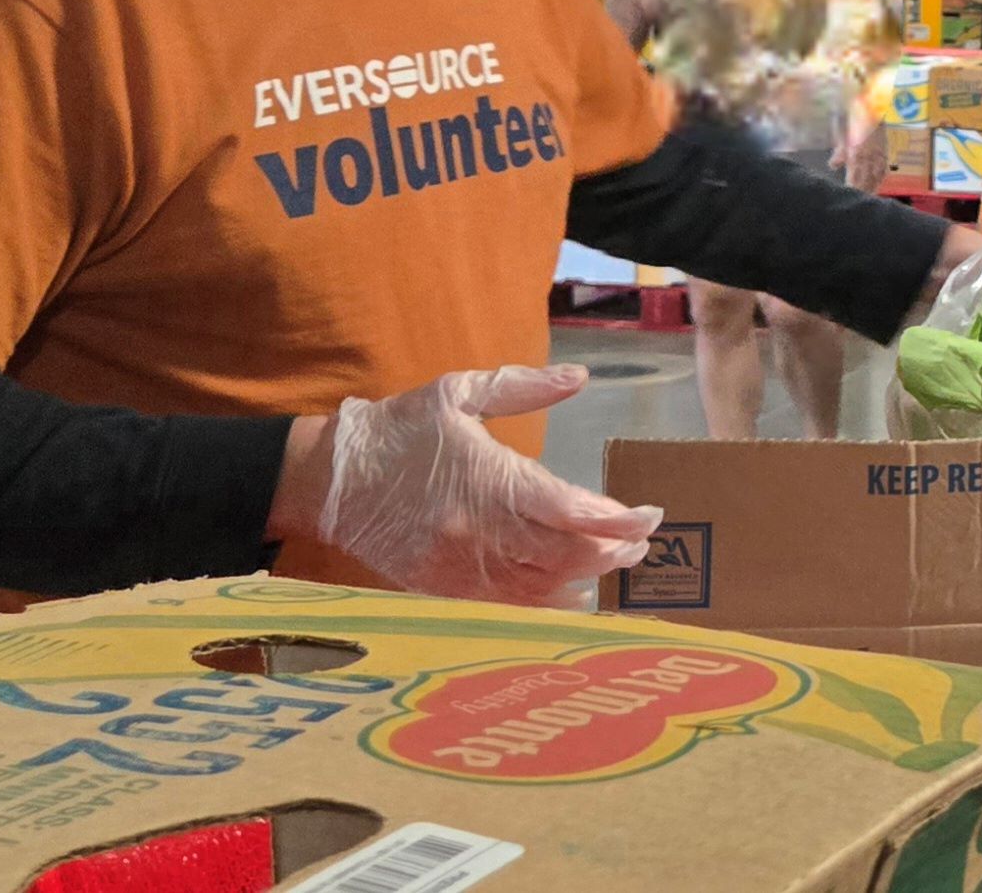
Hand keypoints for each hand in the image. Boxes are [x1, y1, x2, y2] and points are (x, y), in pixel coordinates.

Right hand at [307, 364, 660, 607]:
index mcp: (489, 479)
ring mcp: (462, 565)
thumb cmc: (399, 430)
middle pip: (567, 554)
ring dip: (587, 577)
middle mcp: (481, 530)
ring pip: (543, 586)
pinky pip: (508, 605)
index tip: (651, 516)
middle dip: (613, 550)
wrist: (330, 480)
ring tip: (614, 562)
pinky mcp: (443, 588)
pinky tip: (570, 591)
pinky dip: (547, 601)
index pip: (572, 510)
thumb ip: (523, 386)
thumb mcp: (458, 392)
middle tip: (639, 543)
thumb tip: (579, 377)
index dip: (619, 519)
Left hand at [837, 104, 890, 191]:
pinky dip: (880, 178)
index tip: (848, 197)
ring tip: (867, 198)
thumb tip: (833, 166)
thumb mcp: (842, 132)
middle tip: (857, 203)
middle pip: (866, 181)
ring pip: (876, 177)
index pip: (855, 179)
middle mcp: (870, 156)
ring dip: (872, 188)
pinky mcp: (885, 150)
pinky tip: (878, 182)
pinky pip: (884, 168)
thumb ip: (839, 152)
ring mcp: (879, 154)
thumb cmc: (853, 115)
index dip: (852, 190)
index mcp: (857, 154)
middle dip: (862, 193)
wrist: (872, 103)